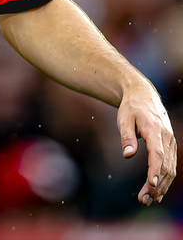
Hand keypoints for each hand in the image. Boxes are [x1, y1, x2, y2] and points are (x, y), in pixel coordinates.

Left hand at [118, 80, 176, 204]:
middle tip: (144, 200)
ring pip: (170, 168)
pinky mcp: (170, 144)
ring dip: (161, 186)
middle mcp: (166, 137)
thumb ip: (127, 137)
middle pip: (164, 165)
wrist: (143, 94)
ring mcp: (170, 141)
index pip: (157, 153)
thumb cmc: (131, 107)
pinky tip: (158, 191)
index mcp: (154, 129)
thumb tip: (128, 156)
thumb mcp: (124, 118)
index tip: (150, 184)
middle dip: (156, 185)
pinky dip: (165, 179)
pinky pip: (171, 165)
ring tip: (149, 200)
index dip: (155, 170)